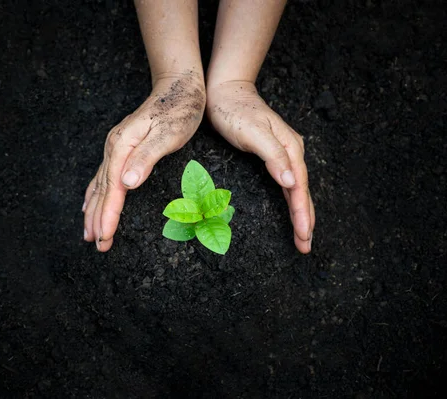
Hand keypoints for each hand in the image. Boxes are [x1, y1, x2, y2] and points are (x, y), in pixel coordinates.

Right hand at [83, 74, 205, 251]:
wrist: (178, 86)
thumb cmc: (179, 109)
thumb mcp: (168, 133)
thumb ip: (146, 158)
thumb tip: (127, 183)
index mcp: (123, 146)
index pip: (113, 188)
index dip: (108, 214)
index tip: (104, 237)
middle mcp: (114, 148)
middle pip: (102, 190)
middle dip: (97, 219)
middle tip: (96, 245)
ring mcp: (116, 147)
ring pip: (100, 185)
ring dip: (94, 210)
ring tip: (89, 233)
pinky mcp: (122, 148)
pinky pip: (103, 177)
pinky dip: (95, 194)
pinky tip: (89, 203)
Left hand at [206, 81, 314, 252]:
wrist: (224, 92)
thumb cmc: (235, 111)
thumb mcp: (253, 132)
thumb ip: (273, 156)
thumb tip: (292, 181)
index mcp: (290, 147)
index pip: (299, 186)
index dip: (302, 212)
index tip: (304, 234)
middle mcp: (291, 151)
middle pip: (301, 191)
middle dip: (305, 219)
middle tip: (305, 246)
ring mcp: (283, 153)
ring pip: (295, 189)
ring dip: (300, 213)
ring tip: (302, 236)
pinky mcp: (272, 155)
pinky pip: (286, 183)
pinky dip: (291, 200)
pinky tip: (293, 210)